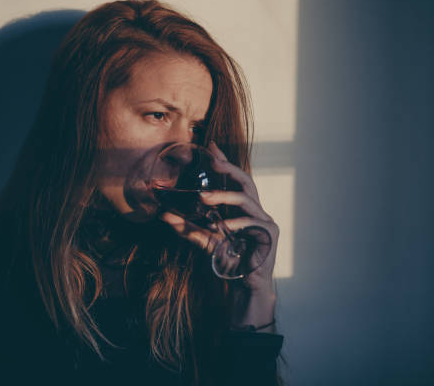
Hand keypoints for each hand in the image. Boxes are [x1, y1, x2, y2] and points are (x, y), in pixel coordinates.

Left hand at [159, 141, 279, 296]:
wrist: (245, 287)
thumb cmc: (229, 260)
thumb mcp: (204, 241)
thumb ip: (187, 227)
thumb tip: (163, 215)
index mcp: (243, 208)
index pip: (234, 179)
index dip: (224, 162)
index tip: (211, 147)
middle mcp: (256, 210)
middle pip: (246, 181)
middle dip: (229, 169)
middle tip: (211, 164)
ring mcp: (265, 221)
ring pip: (247, 198)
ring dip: (224, 196)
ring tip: (204, 198)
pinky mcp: (269, 234)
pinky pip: (252, 222)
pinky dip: (236, 223)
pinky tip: (222, 227)